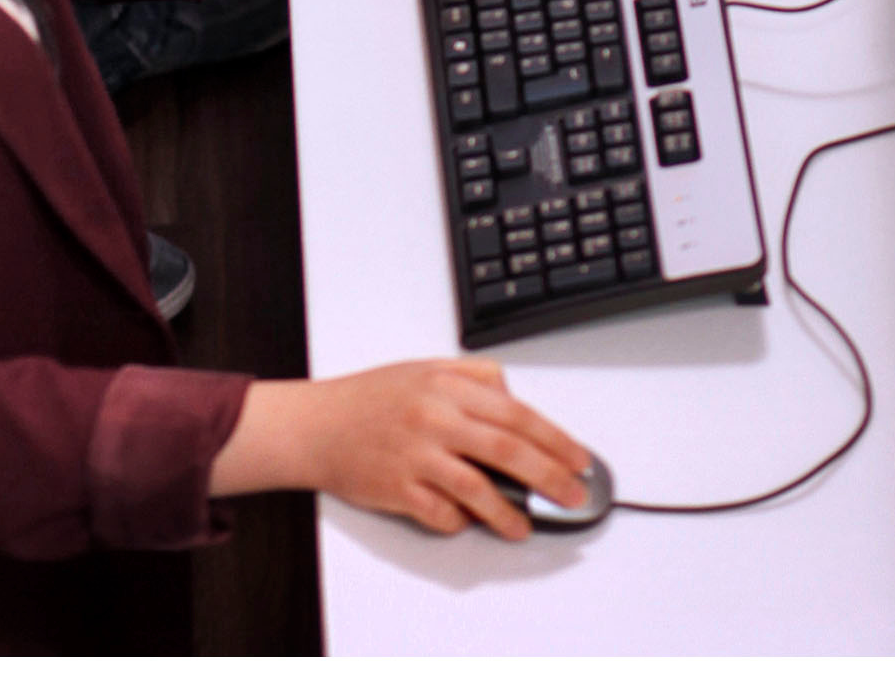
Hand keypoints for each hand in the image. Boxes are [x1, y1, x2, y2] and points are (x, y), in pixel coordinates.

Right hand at [209, 365, 597, 540]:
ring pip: (478, 487)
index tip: (578, 458)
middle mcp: (435, 418)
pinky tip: (470, 523)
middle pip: (507, 449)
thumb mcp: (424, 369)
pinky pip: (441, 513)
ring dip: (509, 512)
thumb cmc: (370, 398)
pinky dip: (460, 522)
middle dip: (549, 475)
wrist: (317, 425)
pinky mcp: (398, 489)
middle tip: (573, 493)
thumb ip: (472, 377)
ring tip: (525, 526)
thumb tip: (512, 395)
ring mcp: (417, 455)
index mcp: (446, 385)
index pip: (515, 412)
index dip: (554, 438)